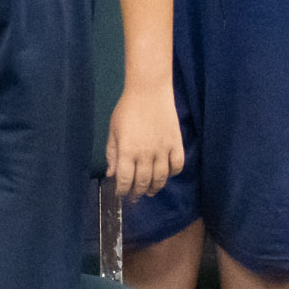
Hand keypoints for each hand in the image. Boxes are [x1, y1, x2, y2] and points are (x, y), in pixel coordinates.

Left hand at [106, 84, 183, 201]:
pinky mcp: (176, 143)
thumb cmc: (127, 110)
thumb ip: (112, 154)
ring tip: (150, 191)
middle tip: (134, 197)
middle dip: (137, 192)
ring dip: (155, 187)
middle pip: (143, 181)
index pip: (125, 179)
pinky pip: (177, 165)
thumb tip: (112, 174)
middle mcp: (146, 153)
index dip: (123, 190)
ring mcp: (163, 149)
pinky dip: (173, 173)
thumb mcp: (113, 131)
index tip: (121, 195)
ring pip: (161, 177)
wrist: (149, 92)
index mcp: (127, 150)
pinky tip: (167, 175)